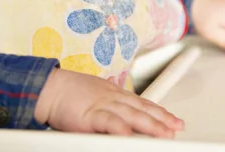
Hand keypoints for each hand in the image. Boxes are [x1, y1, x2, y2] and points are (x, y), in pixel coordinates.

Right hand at [35, 68, 182, 137]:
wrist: (48, 87)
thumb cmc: (67, 92)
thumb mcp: (93, 94)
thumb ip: (108, 103)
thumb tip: (120, 117)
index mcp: (113, 93)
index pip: (142, 102)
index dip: (159, 111)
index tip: (173, 119)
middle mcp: (111, 97)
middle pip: (142, 108)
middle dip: (161, 119)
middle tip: (176, 128)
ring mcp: (102, 105)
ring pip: (131, 115)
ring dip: (150, 124)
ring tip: (165, 134)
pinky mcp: (89, 116)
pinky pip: (108, 122)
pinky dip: (121, 129)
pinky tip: (131, 135)